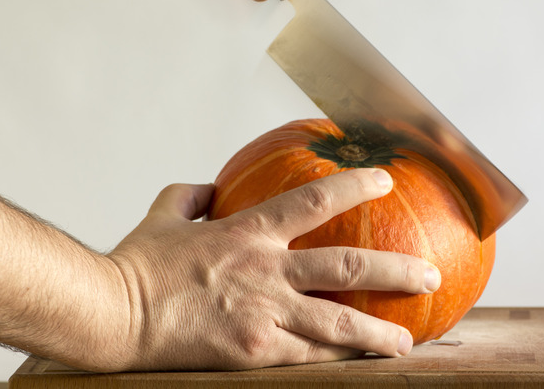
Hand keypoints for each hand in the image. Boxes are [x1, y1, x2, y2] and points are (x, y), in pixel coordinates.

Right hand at [107, 169, 440, 370]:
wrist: (114, 317)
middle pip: (348, 264)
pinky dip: (338, 357)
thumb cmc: (137, 265)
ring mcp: (264, 313)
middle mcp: (266, 270)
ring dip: (380, 330)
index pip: (315, 201)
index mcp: (246, 232)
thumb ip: (190, 196)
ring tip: (409, 338)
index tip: (385, 181)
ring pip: (338, 321)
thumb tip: (208, 188)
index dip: (355, 187)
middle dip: (396, 268)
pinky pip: (308, 355)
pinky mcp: (255, 351)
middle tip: (429, 274)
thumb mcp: (164, 216)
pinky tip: (360, 362)